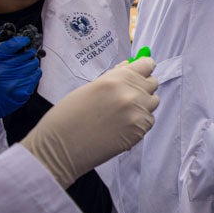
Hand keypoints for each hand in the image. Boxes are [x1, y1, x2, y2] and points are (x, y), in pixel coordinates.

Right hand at [0, 34, 42, 132]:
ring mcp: (10, 85)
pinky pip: (34, 79)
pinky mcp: (18, 95)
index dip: (22, 40)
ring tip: (27, 62)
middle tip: (28, 50)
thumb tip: (5, 33)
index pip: (11, 45)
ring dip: (31, 62)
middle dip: (28, 51)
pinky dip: (33, 74)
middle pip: (24, 55)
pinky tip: (28, 73)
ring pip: (32, 66)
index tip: (25, 40)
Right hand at [21, 57, 159, 186]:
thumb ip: (114, 77)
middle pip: (153, 83)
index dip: (143, 69)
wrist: (60, 147)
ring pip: (153, 102)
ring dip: (142, 104)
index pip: (147, 65)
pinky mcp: (139, 131)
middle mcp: (131, 94)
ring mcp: (137, 114)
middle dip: (142, 87)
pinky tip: (121, 126)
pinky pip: (148, 120)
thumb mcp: (91, 87)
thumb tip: (131, 66)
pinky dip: (139, 122)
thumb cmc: (69, 115)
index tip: (140, 73)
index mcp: (117, 79)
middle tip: (126, 96)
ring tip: (122, 113)